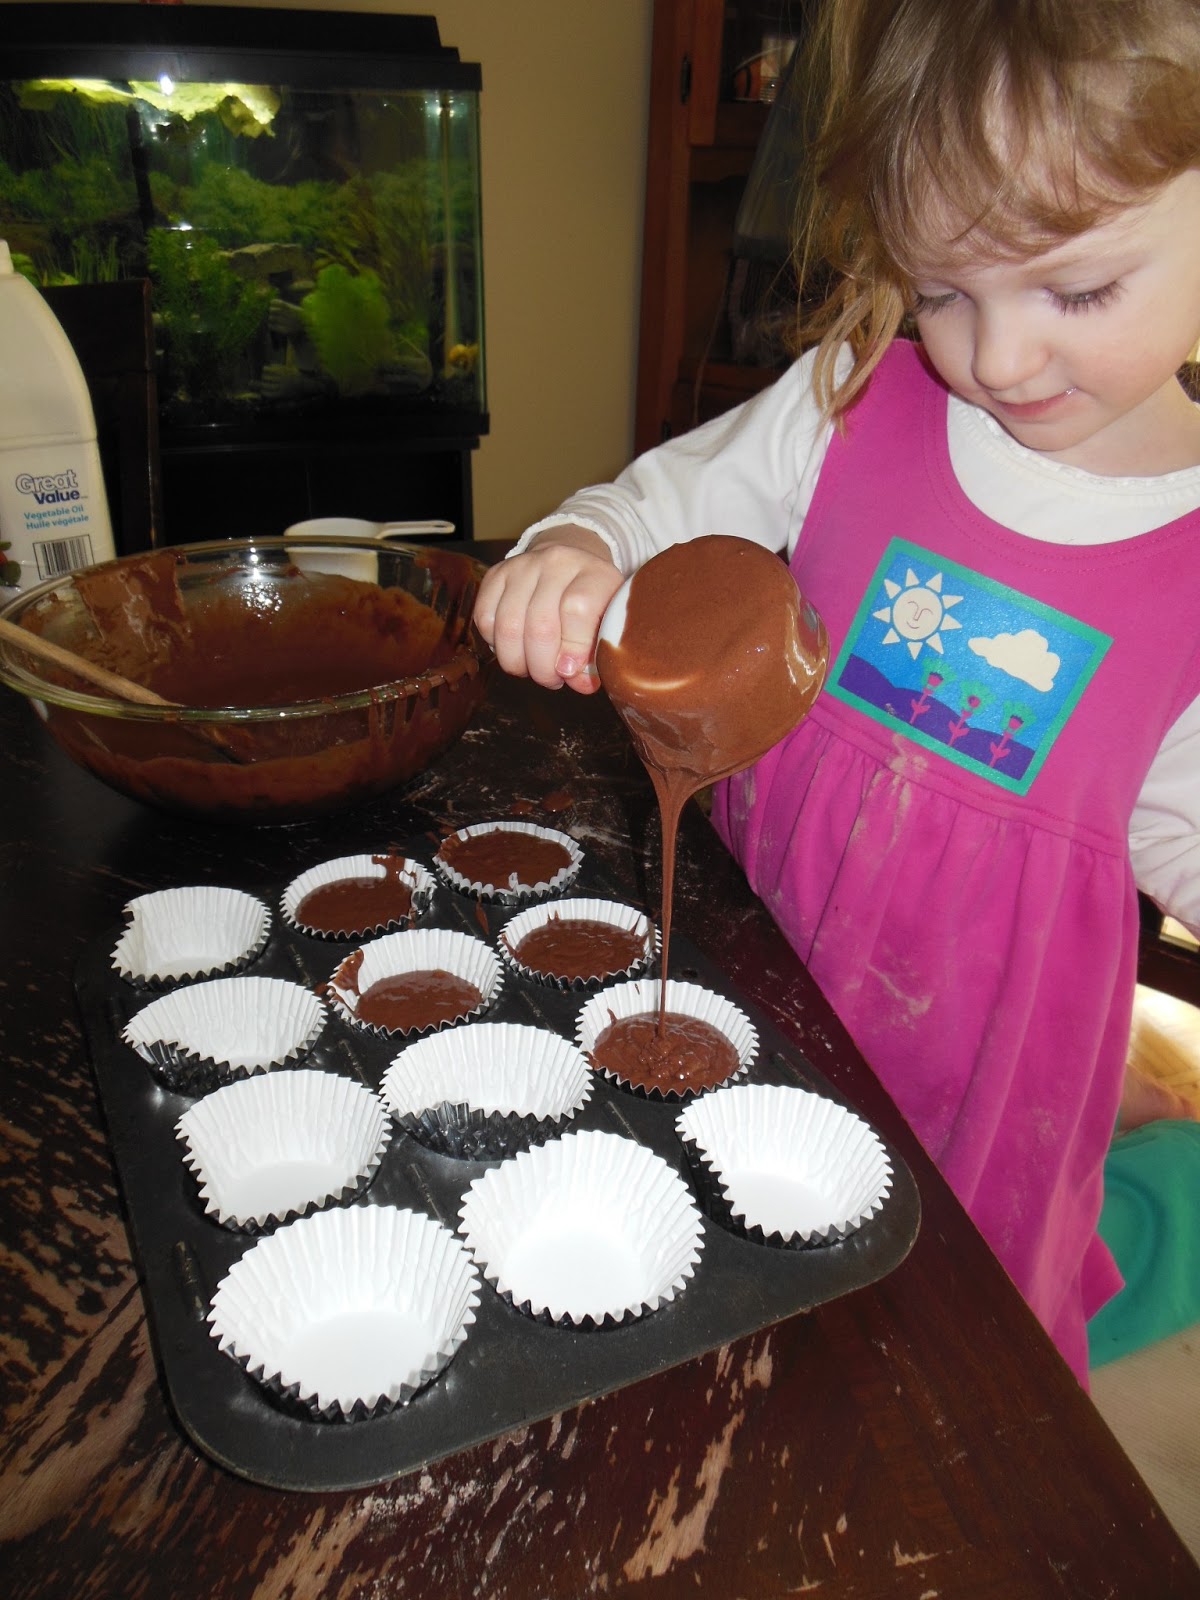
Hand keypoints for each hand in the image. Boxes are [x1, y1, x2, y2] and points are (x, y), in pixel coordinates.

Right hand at [474, 526, 624, 692]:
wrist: (568, 563)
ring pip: (508, 627)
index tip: (570, 672)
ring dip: (517, 662)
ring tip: (531, 668)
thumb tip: (580, 684)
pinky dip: (495, 644)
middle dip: (543, 667)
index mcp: (594, 574)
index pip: (578, 609)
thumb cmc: (592, 602)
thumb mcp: (607, 623)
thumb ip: (597, 656)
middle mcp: (557, 562)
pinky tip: (514, 647)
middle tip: (552, 679)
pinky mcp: (495, 574)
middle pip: (540, 626)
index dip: (573, 648)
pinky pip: (484, 619)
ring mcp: (522, 566)